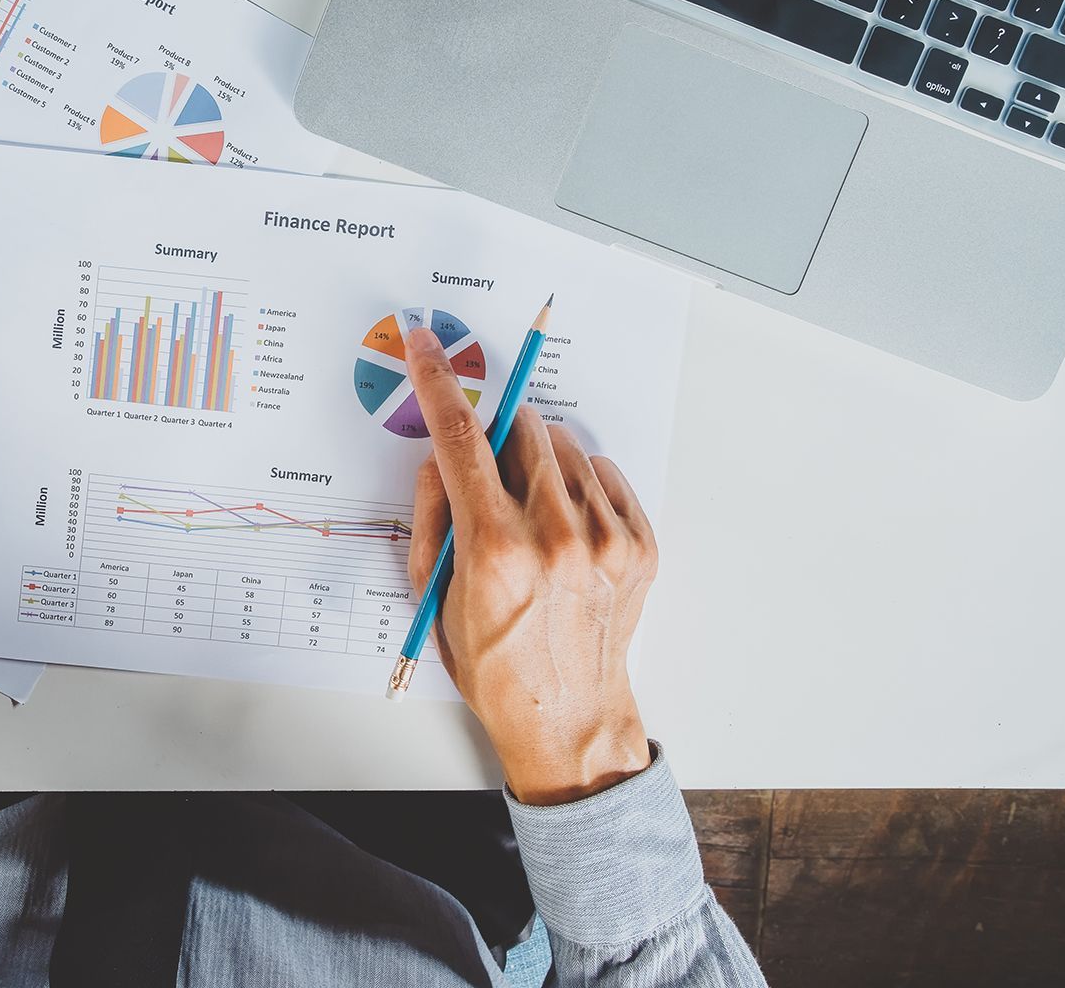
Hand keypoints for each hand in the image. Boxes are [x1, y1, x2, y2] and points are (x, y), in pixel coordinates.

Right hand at [404, 326, 654, 805]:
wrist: (565, 717)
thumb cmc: (495, 665)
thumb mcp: (434, 594)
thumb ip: (431, 515)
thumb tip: (441, 459)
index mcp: (494, 547)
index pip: (458, 439)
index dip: (437, 383)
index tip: (425, 346)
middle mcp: (554, 536)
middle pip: (520, 429)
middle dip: (496, 438)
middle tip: (489, 477)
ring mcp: (604, 539)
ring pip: (565, 446)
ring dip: (538, 462)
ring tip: (530, 515)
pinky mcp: (639, 547)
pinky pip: (606, 475)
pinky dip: (581, 485)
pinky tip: (565, 526)